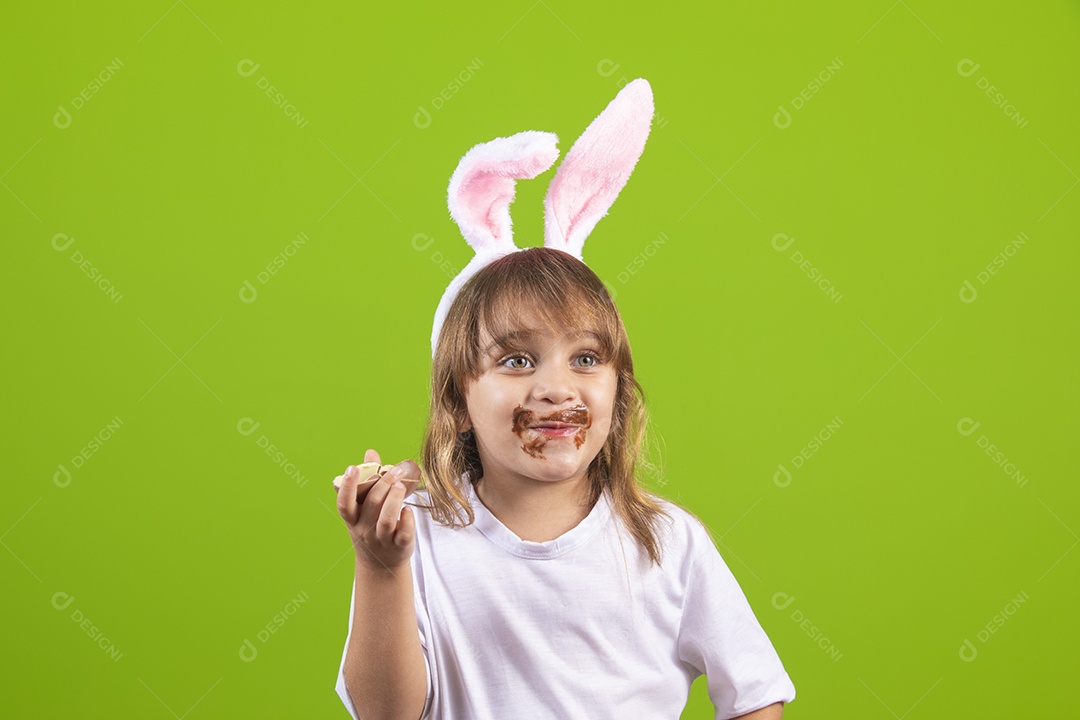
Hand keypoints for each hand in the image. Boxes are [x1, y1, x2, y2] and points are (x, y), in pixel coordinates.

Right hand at [336, 448, 420, 573]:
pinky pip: (403, 533)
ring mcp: (381, 539)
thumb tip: (370, 453)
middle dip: (384, 483)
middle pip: (372, 504)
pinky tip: (409, 510)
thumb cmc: (371, 527)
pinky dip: (407, 520)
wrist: (381, 565)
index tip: (352, 468)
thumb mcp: (363, 508)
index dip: (347, 486)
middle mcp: (364, 530)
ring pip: (387, 519)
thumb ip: (367, 480)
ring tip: (402, 485)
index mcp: (353, 518)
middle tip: (396, 470)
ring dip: (395, 499)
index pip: (344, 504)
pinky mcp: (399, 546)